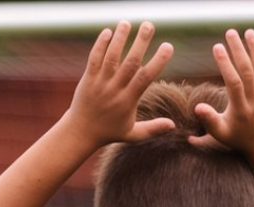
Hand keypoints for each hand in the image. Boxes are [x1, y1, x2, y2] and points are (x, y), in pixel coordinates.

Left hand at [66, 21, 174, 147]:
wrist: (80, 133)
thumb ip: (152, 129)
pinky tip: (108, 32)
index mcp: (127, 101)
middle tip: (149, 25)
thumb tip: (173, 125)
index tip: (168, 46)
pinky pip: (94, 59)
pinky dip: (100, 45)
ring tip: (127, 23)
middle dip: (140, 43)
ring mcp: (100, 84)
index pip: (145, 78)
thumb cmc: (109, 132)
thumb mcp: (131, 134)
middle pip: (129, 63)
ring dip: (119, 38)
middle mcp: (114, 90)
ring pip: (111, 57)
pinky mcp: (88, 79)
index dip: (157, 61)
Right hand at [192, 29, 253, 154]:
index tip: (217, 48)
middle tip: (230, 33)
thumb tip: (197, 108)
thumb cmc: (235, 138)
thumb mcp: (219, 134)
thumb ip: (209, 121)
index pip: (234, 83)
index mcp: (240, 110)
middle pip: (248, 71)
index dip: (225, 64)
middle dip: (239, 50)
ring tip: (247, 32)